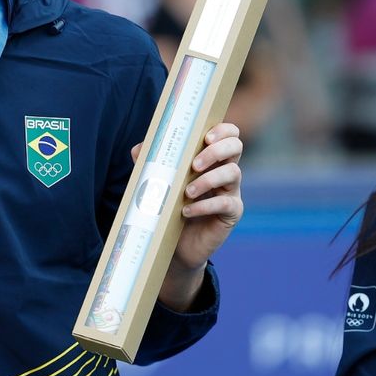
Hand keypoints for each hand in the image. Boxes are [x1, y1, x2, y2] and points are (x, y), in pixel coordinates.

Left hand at [134, 122, 242, 310]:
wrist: (175, 244)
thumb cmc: (170, 205)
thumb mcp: (160, 181)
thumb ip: (152, 163)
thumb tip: (139, 149)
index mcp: (211, 157)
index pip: (228, 134)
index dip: (222, 130)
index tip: (205, 137)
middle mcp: (225, 170)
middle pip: (236, 146)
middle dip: (216, 151)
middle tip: (194, 164)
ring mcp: (231, 191)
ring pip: (233, 173)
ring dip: (209, 179)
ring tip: (187, 191)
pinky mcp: (231, 213)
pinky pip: (226, 203)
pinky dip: (205, 205)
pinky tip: (187, 210)